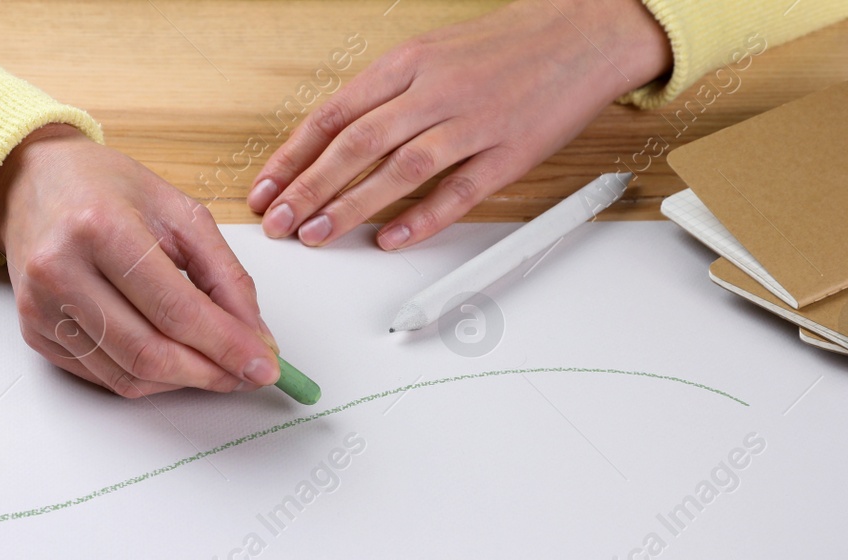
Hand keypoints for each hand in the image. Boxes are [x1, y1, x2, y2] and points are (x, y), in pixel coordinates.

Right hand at [0, 124, 280, 397]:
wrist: (33, 184)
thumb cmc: (107, 191)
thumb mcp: (181, 213)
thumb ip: (226, 276)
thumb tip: (255, 338)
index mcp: (100, 227)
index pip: (176, 310)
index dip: (227, 346)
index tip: (265, 366)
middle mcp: (60, 270)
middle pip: (150, 352)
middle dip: (210, 374)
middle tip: (244, 375)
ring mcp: (41, 307)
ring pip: (128, 376)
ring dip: (181, 381)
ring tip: (212, 366)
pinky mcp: (34, 333)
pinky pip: (104, 377)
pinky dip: (148, 378)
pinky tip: (170, 358)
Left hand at [248, 0, 670, 250]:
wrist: (582, 32)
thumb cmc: (502, 48)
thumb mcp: (430, 53)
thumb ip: (385, 96)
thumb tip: (333, 142)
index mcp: (407, 64)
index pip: (334, 115)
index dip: (293, 157)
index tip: (266, 189)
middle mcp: (434, 91)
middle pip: (356, 144)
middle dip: (309, 188)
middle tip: (278, 223)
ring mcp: (472, 124)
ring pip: (399, 170)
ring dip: (352, 206)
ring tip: (317, 235)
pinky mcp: (508, 154)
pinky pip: (458, 191)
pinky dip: (422, 219)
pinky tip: (391, 239)